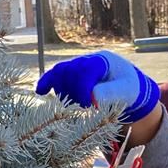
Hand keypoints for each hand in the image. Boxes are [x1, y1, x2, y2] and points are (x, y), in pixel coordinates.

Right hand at [36, 51, 159, 123]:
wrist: (125, 85)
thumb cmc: (128, 88)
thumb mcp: (126, 90)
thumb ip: (111, 92)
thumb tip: (93, 97)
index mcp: (102, 61)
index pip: (85, 70)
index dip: (83, 89)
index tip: (88, 106)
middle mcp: (86, 60)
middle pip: (70, 72)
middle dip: (73, 92)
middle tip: (84, 108)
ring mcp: (76, 66)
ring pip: (60, 74)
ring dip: (63, 92)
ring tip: (73, 106)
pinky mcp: (69, 75)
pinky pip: (54, 75)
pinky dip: (47, 83)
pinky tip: (40, 92)